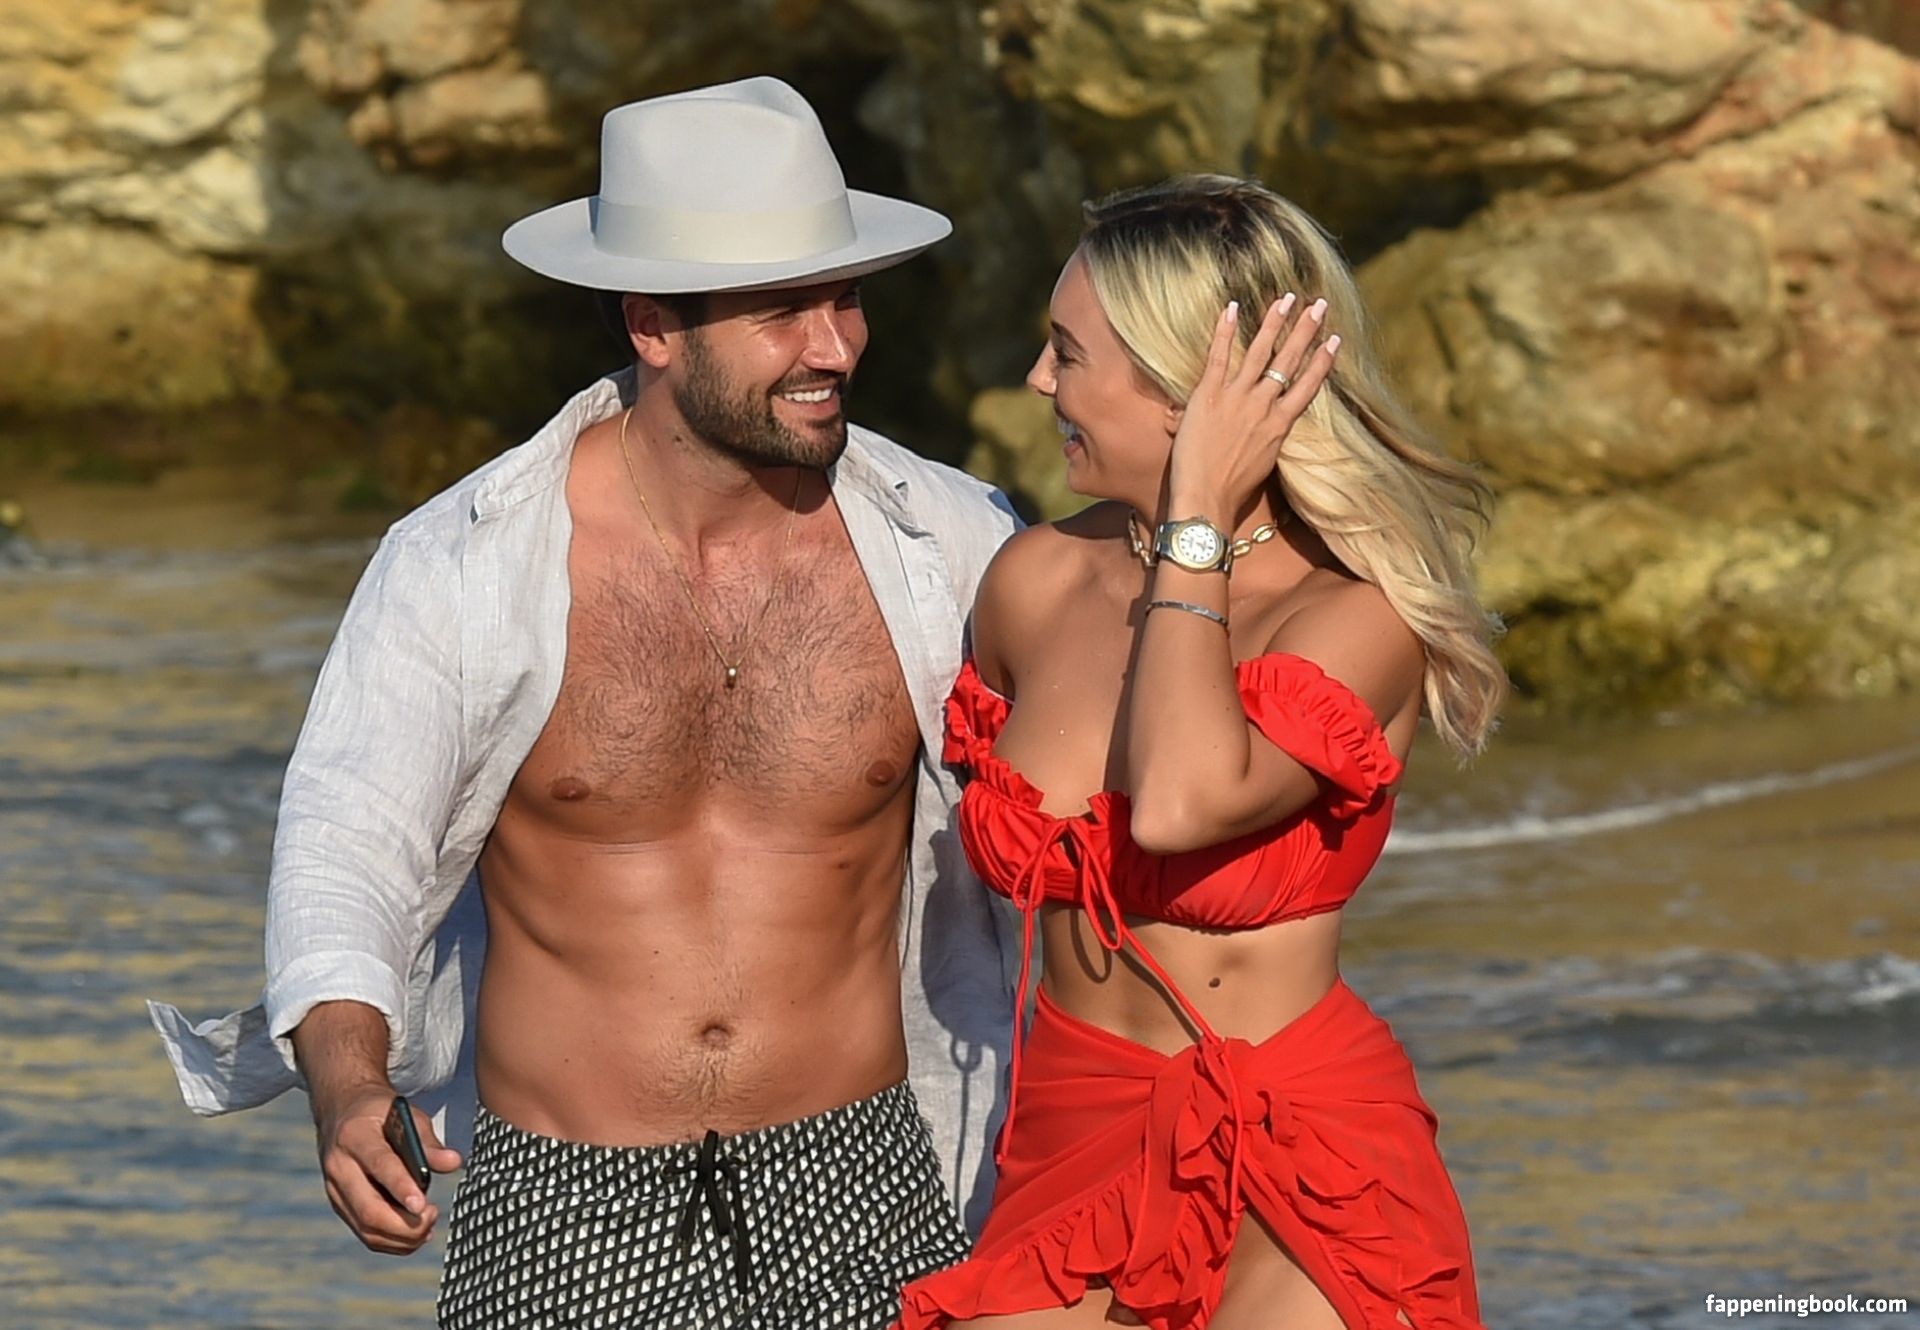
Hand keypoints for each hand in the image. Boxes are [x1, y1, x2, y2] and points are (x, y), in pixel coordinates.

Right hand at [314, 1084, 462, 1254]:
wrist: (342, 1112)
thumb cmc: (380, 1114)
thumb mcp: (407, 1115)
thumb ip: (429, 1143)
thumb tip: (454, 1162)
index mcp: (356, 1136)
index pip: (380, 1166)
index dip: (402, 1188)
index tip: (423, 1206)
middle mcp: (339, 1166)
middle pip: (369, 1209)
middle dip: (404, 1224)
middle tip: (432, 1216)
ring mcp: (335, 1190)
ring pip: (366, 1228)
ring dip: (401, 1237)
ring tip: (428, 1226)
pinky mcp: (339, 1204)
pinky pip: (364, 1232)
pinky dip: (391, 1240)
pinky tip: (414, 1234)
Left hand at [1167, 294, 1339, 518]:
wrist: (1206, 499)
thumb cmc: (1231, 492)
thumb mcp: (1260, 464)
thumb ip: (1264, 438)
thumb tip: (1263, 432)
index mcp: (1280, 425)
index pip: (1307, 386)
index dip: (1322, 361)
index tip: (1334, 340)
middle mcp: (1263, 406)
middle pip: (1290, 361)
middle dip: (1306, 330)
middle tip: (1319, 305)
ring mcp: (1237, 398)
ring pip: (1261, 352)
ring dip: (1274, 322)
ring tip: (1287, 299)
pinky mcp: (1209, 395)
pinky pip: (1219, 356)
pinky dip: (1225, 331)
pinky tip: (1232, 307)